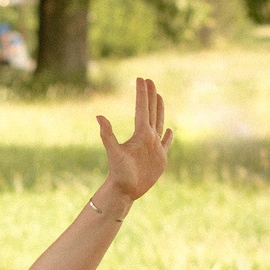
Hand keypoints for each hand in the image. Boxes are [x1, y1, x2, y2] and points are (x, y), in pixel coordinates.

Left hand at [93, 76, 171, 205]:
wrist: (124, 190)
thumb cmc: (118, 173)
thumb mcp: (114, 152)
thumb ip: (107, 134)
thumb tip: (98, 116)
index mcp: (139, 134)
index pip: (142, 109)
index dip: (142, 94)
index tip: (141, 78)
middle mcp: (147, 137)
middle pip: (151, 112)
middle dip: (151, 96)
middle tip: (150, 80)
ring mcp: (154, 147)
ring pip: (159, 123)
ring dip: (159, 109)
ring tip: (159, 96)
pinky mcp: (160, 158)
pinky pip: (166, 144)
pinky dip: (169, 137)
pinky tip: (170, 130)